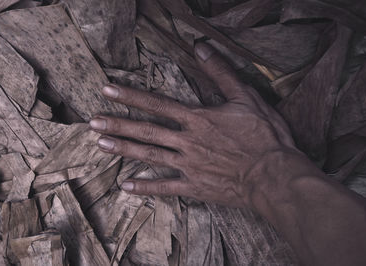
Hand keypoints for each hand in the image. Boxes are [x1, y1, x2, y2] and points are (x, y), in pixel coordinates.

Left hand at [90, 43, 312, 212]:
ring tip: (101, 144)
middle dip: (118, 124)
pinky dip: (146, 188)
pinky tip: (126, 186)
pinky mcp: (196, 187)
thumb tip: (202, 47)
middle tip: (92, 122)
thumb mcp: (246, 97)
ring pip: (150, 156)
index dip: (131, 96)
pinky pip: (165, 188)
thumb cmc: (264, 136)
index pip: (157, 104)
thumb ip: (221, 72)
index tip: (108, 91)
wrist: (273, 175)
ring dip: (124, 149)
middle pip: (146, 131)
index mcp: (198, 119)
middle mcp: (187, 142)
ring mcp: (189, 166)